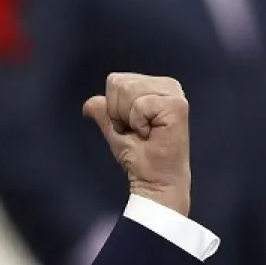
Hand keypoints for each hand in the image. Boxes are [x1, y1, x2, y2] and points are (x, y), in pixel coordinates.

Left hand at [83, 73, 190, 216]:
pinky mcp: (176, 105)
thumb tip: (88, 104)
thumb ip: (104, 112)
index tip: (130, 128)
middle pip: (119, 83)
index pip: (116, 81)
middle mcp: (168, 86)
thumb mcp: (115, 130)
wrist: (155, 183)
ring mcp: (174, 94)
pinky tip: (151, 135)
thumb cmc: (140, 159)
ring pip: (128, 91)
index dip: (113, 108)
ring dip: (128, 119)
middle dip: (119, 113)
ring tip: (145, 133)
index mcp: (155, 87)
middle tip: (138, 133)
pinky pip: (139, 105)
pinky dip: (138, 124)